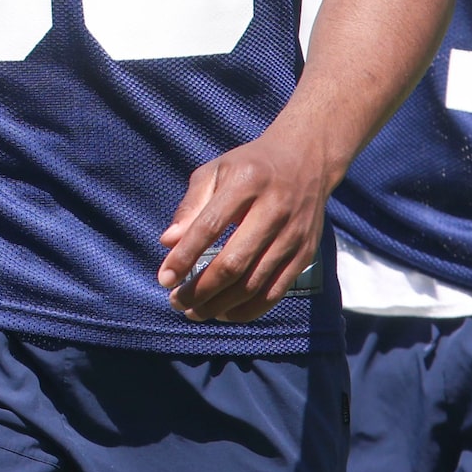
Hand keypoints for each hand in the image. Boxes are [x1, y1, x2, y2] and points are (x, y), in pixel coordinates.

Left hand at [156, 129, 333, 320]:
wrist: (307, 159)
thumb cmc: (250, 166)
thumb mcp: (215, 171)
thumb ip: (190, 206)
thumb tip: (167, 242)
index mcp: (246, 183)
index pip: (209, 227)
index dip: (184, 257)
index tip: (164, 278)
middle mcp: (274, 210)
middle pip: (233, 263)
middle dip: (200, 289)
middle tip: (176, 301)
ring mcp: (293, 235)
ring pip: (254, 283)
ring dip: (220, 305)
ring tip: (194, 311)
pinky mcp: (305, 253)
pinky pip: (275, 292)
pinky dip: (248, 310)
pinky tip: (224, 312)